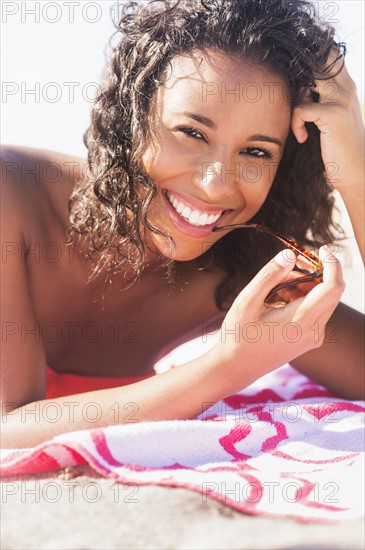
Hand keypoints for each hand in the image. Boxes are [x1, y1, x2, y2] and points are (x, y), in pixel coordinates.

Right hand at [215, 246, 344, 386]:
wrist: (237, 367)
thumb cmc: (238, 334)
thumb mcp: (247, 301)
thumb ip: (269, 276)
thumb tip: (290, 255)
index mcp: (300, 321)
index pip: (333, 287)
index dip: (332, 264)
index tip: (321, 249)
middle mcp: (313, 331)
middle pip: (331, 291)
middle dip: (316, 272)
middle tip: (293, 262)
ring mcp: (314, 337)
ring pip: (324, 300)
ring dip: (308, 285)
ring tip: (277, 287)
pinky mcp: (311, 339)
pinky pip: (317, 310)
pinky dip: (305, 298)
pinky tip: (281, 300)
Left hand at [291, 50, 364, 190]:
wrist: (356, 171)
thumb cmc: (338, 148)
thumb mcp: (331, 118)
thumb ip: (320, 100)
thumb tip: (296, 89)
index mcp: (347, 85)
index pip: (329, 55)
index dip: (308, 59)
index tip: (294, 76)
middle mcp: (346, 87)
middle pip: (315, 62)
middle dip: (297, 78)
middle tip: (295, 104)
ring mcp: (341, 99)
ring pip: (306, 82)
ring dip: (295, 101)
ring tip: (300, 122)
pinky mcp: (333, 115)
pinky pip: (300, 109)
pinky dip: (296, 125)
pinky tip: (302, 138)